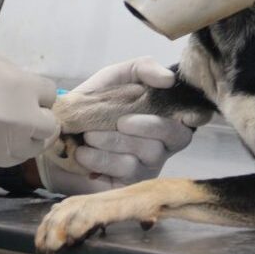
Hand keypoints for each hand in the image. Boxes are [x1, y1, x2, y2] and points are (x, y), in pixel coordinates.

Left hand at [36, 56, 194, 193]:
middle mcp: (164, 142)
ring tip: (89, 135)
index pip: (196, 117)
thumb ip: (143, 69)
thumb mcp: (116, 77)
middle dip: (146, 127)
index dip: (195, 116)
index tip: (186, 114)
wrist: (58, 132)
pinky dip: (102, 159)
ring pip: (147, 155)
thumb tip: (169, 79)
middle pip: (173, 136)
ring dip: (115, 142)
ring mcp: (149, 166)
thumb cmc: (94, 101)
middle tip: (119, 121)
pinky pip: (126, 172)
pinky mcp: (130, 184)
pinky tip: (83, 153)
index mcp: (165, 114)